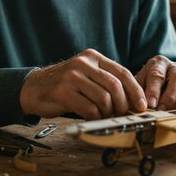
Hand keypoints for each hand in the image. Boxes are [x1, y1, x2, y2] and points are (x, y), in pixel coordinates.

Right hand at [19, 49, 145, 119]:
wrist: (33, 88)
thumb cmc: (65, 85)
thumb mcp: (86, 75)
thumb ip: (106, 82)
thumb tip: (133, 100)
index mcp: (92, 57)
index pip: (122, 73)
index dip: (135, 91)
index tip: (142, 105)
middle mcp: (83, 63)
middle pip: (115, 86)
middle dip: (123, 105)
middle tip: (122, 114)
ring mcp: (72, 77)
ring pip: (104, 99)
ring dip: (108, 113)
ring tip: (104, 116)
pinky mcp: (63, 92)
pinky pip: (89, 109)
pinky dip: (95, 117)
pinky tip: (91, 117)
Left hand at [135, 55, 175, 110]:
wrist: (155, 80)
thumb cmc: (145, 81)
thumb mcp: (139, 82)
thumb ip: (139, 91)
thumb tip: (141, 105)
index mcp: (160, 63)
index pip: (157, 75)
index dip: (154, 90)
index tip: (150, 104)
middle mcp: (175, 68)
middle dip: (169, 96)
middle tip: (160, 110)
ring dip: (175, 104)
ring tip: (164, 113)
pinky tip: (171, 113)